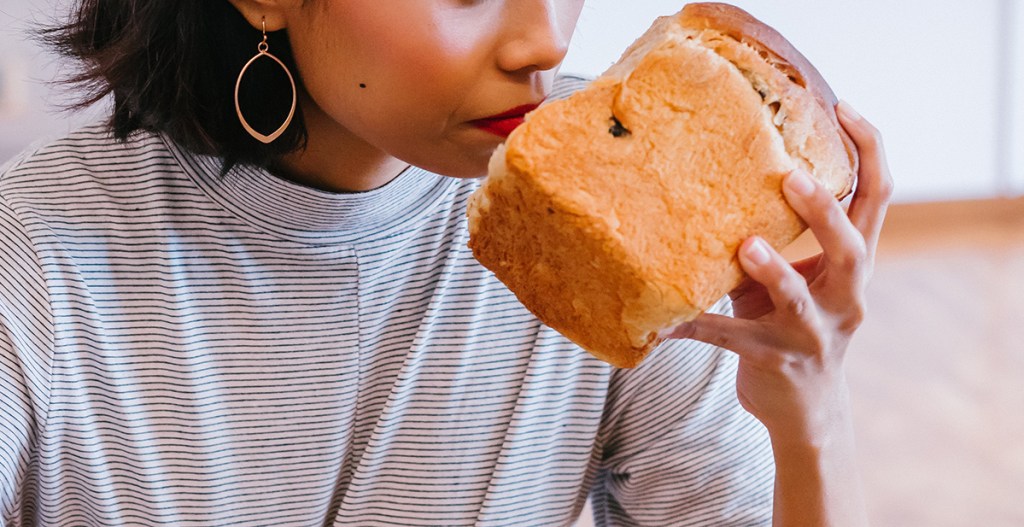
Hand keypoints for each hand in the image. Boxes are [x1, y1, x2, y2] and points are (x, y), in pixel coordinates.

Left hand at [667, 101, 892, 444]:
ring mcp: (814, 333)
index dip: (869, 152)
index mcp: (851, 265)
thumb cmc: (789, 324)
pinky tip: (661, 323)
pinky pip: (731, 341)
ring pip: (800, 298)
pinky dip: (695, 328)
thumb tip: (715, 176)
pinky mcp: (776, 361)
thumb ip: (771, 236)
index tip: (845, 108)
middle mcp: (845, 298)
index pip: (876, 199)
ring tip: (746, 247)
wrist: (802, 409)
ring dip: (773, 271)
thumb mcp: (792, 277)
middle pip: (852, 248)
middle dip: (823, 213)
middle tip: (792, 177)